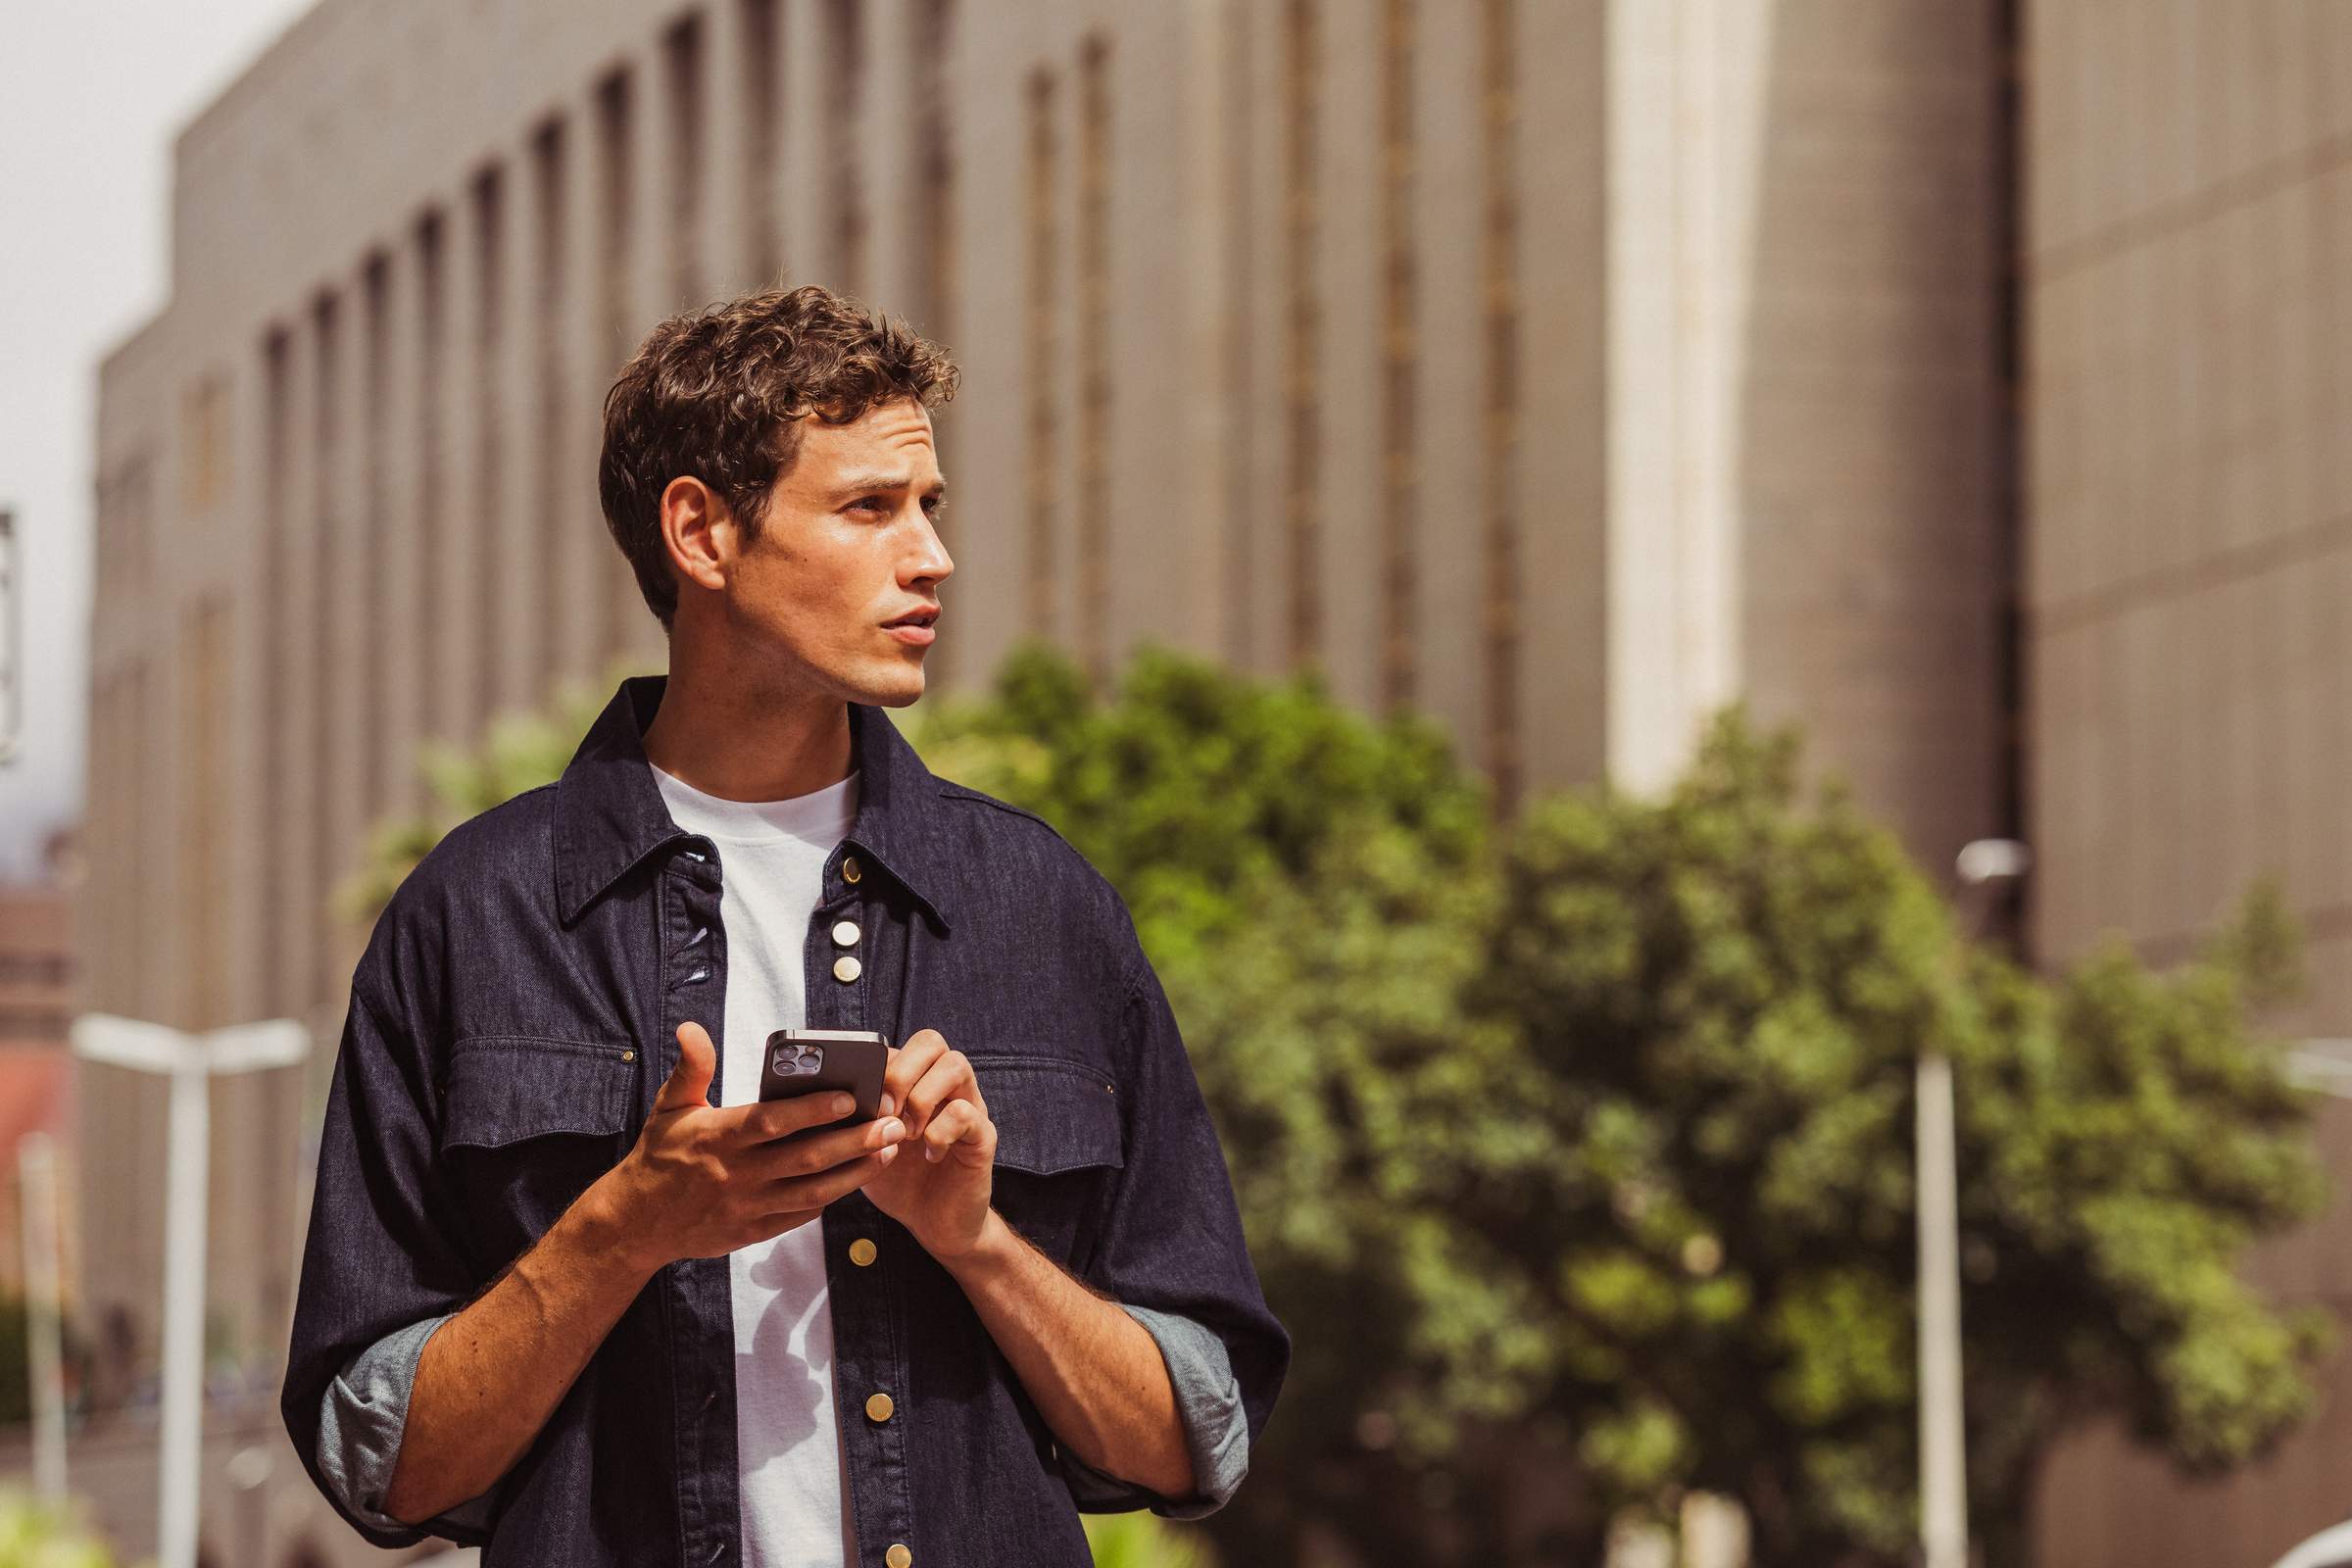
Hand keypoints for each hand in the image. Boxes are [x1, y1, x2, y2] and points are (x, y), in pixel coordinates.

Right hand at [586, 1021, 907, 1273]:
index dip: (812, 1110)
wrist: (635, 1223)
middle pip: (806, 1158)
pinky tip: (858, 1177)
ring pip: (813, 1191)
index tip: (849, 1098)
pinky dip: (831, 1197)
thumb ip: (691, 1068)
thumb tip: (692, 1028)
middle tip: (894, 1124)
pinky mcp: (753, 1231)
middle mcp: (737, 1174)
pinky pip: (801, 1215)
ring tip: (890, 1150)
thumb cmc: (659, 1155)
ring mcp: (748, 1206)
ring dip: (856, 1171)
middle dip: (855, 1141)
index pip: (773, 1121)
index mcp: (719, 1137)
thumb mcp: (669, 1107)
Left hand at [860, 1028, 997, 1259]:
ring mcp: (968, 1106)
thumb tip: (823, 1096)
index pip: (899, 1043)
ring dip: (922, 1097)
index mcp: (915, 1083)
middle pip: (931, 1041)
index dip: (876, 1063)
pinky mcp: (983, 1135)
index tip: (857, 1099)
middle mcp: (944, 1087)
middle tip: (883, 1112)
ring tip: (906, 1133)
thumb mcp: (866, 1147)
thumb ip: (852, 1120)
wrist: (935, 1224)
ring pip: (956, 1065)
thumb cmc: (899, 1182)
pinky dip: (940, 1131)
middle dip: (899, 1073)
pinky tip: (929, 1154)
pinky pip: (966, 1112)